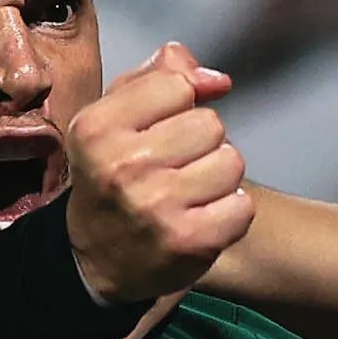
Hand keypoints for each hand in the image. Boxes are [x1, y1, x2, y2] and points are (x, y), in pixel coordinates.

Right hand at [64, 43, 249, 304]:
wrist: (94, 260)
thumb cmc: (112, 177)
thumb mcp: (114, 118)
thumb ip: (160, 78)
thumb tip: (218, 80)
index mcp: (97, 128)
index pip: (176, 85)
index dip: (179, 105)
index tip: (159, 129)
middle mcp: (123, 166)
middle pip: (210, 124)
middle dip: (201, 142)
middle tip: (175, 167)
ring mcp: (157, 206)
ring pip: (232, 162)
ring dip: (219, 177)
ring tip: (190, 192)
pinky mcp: (189, 241)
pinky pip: (243, 206)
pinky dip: (230, 213)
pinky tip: (203, 218)